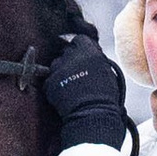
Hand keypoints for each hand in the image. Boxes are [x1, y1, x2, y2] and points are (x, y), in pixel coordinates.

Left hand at [41, 30, 130, 152]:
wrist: (92, 115)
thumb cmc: (105, 97)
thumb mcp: (107, 71)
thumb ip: (97, 59)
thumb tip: (91, 55)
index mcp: (89, 51)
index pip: (79, 40)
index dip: (80, 48)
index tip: (81, 55)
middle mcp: (72, 57)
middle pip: (66, 52)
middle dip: (70, 60)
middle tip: (76, 74)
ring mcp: (58, 69)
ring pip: (56, 65)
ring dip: (61, 72)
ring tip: (71, 87)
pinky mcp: (49, 82)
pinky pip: (50, 80)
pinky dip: (55, 86)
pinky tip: (64, 95)